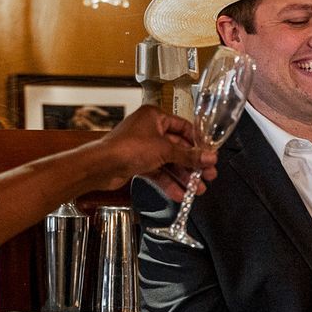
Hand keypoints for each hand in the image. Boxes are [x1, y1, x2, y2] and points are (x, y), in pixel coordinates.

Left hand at [93, 105, 218, 200]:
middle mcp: (149, 130)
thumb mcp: (165, 150)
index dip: (198, 142)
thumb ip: (189, 156)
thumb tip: (209, 158)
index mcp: (155, 117)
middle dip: (193, 164)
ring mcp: (142, 147)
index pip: (184, 127)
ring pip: (169, 162)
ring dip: (183, 177)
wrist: (101, 166)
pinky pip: (158, 172)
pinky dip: (168, 183)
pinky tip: (180, 194)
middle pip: (178, 147)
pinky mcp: (137, 163)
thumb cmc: (127, 148)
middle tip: (207, 175)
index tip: (210, 154)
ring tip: (197, 190)